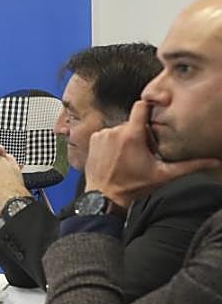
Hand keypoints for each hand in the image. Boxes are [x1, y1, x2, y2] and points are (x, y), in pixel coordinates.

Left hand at [85, 101, 221, 206]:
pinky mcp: (93, 140)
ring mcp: (102, 135)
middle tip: (145, 152)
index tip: (156, 116)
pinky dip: (114, 142)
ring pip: (121, 129)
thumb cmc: (134, 187)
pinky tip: (118, 157)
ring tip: (131, 157)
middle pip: (134, 123)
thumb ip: (190, 165)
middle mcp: (114, 131)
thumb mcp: (164, 175)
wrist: (105, 198)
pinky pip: (108, 134)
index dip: (150, 108)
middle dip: (141, 134)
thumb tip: (214, 161)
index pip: (141, 106)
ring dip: (127, 139)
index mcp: (131, 135)